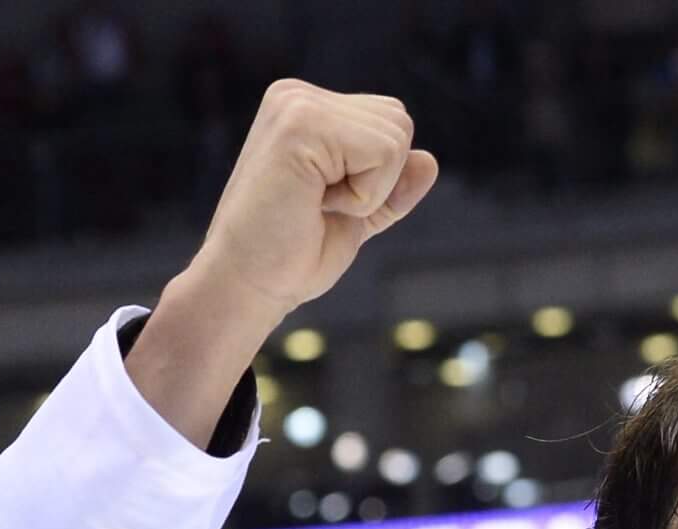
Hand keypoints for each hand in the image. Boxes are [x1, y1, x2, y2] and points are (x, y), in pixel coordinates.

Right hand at [186, 78, 439, 322]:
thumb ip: (392, 187)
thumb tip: (430, 160)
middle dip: (380, 180)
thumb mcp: (356, 216)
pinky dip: (363, 196)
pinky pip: (383, 154)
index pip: (391, 123)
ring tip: (314, 203)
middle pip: (399, 122)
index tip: (324, 201)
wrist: (247, 285)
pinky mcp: (300, 125)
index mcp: (306, 107)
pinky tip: (315, 203)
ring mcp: (296, 105)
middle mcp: (297, 95)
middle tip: (320, 205)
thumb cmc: (292, 256)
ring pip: (395, 138)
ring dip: (369, 191)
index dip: (379, 178)